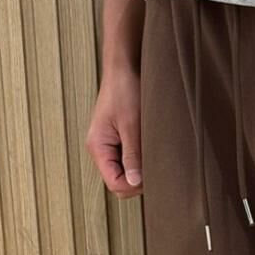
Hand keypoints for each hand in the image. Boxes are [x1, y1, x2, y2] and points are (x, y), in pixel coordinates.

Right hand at [85, 66, 142, 197]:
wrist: (125, 69)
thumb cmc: (126, 91)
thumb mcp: (132, 125)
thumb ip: (132, 156)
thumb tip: (135, 183)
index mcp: (98, 147)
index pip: (114, 183)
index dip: (134, 185)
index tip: (152, 174)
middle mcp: (101, 150)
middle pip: (119, 182)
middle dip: (138, 180)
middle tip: (156, 166)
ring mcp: (110, 147)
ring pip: (126, 174)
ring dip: (141, 170)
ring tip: (153, 155)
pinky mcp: (119, 141)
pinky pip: (129, 161)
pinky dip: (141, 161)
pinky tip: (150, 150)